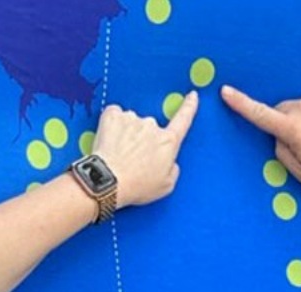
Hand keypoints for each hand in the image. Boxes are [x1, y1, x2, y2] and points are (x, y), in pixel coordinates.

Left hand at [91, 90, 199, 208]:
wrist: (107, 182)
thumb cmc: (136, 186)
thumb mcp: (166, 185)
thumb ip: (172, 169)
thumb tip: (169, 161)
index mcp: (168, 142)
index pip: (183, 120)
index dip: (189, 107)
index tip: (192, 96)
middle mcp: (152, 126)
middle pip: (150, 127)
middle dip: (142, 139)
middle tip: (132, 159)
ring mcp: (132, 119)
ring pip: (131, 122)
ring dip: (125, 133)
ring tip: (118, 154)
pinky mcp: (113, 116)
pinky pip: (114, 115)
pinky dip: (111, 125)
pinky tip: (108, 140)